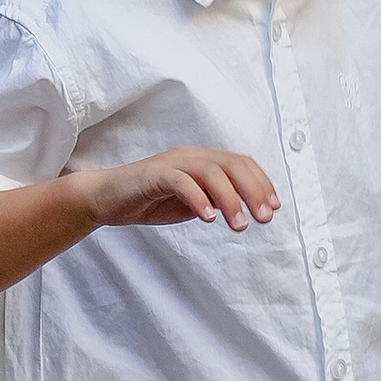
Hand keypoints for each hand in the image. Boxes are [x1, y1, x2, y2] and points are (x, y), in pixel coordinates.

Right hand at [83, 145, 277, 230]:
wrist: (107, 198)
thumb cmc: (151, 199)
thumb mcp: (192, 202)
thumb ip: (215, 200)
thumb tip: (246, 209)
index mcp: (203, 160)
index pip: (241, 163)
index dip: (262, 183)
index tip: (273, 207)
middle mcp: (191, 155)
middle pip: (232, 165)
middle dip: (253, 191)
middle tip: (263, 218)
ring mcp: (173, 162)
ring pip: (211, 172)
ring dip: (230, 199)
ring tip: (239, 225)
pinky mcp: (155, 174)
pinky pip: (181, 181)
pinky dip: (198, 198)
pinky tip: (208, 217)